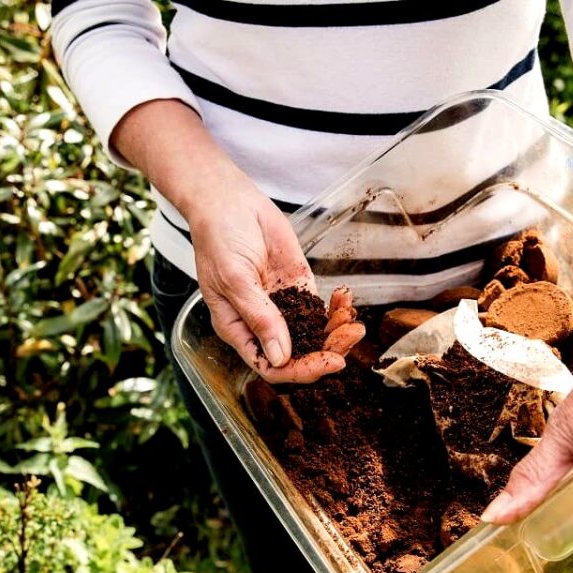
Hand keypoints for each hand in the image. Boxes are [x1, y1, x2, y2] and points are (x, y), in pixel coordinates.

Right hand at [110, 99, 360, 382]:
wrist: (229, 201)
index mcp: (238, 330)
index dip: (300, 371)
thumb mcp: (235, 279)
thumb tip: (279, 357)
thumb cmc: (219, 238)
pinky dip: (337, 310)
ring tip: (354, 322)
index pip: (271, 366)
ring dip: (336, 332)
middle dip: (327, 351)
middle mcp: (262, 324)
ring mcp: (282, 307)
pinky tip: (346, 301)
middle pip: (298, 355)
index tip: (328, 362)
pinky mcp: (298, 287)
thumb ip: (259, 317)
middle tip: (351, 337)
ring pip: (314, 335)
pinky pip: (321, 309)